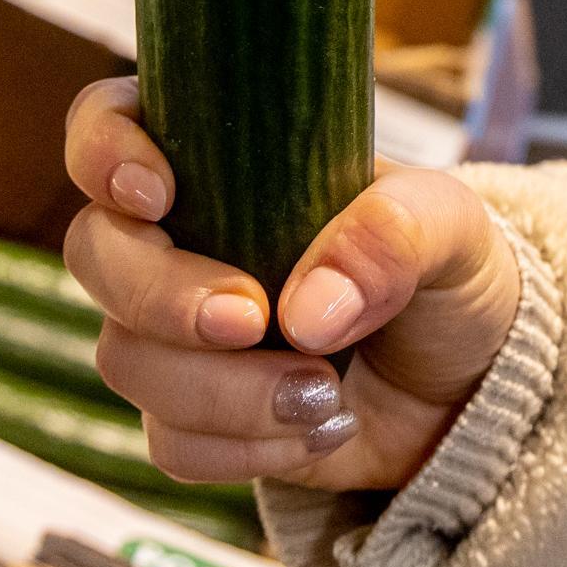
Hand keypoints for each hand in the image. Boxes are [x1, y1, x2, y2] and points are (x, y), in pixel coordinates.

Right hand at [62, 77, 519, 491]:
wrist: (472, 388)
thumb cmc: (449, 276)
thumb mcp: (452, 230)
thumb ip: (393, 236)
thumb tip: (306, 310)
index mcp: (225, 160)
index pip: (112, 120)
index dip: (104, 149)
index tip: (156, 192)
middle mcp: (182, 238)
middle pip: (95, 250)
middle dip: (161, 295)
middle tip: (251, 319)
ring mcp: (177, 332)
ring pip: (127, 358)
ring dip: (226, 390)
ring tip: (326, 390)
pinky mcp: (195, 417)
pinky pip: (170, 440)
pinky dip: (247, 446)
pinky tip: (322, 427)